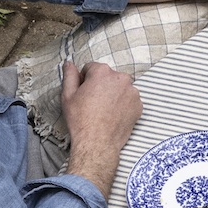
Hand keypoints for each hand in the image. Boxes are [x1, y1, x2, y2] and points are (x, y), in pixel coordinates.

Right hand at [63, 57, 141, 189]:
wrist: (97, 143)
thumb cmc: (81, 120)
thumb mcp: (68, 96)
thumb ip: (69, 76)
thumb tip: (69, 64)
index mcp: (102, 72)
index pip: (91, 68)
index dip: (84, 80)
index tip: (83, 93)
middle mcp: (120, 78)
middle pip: (107, 77)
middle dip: (100, 86)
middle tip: (92, 103)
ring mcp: (132, 92)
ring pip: (119, 88)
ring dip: (112, 94)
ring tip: (103, 111)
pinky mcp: (139, 105)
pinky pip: (129, 100)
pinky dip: (122, 105)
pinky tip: (113, 116)